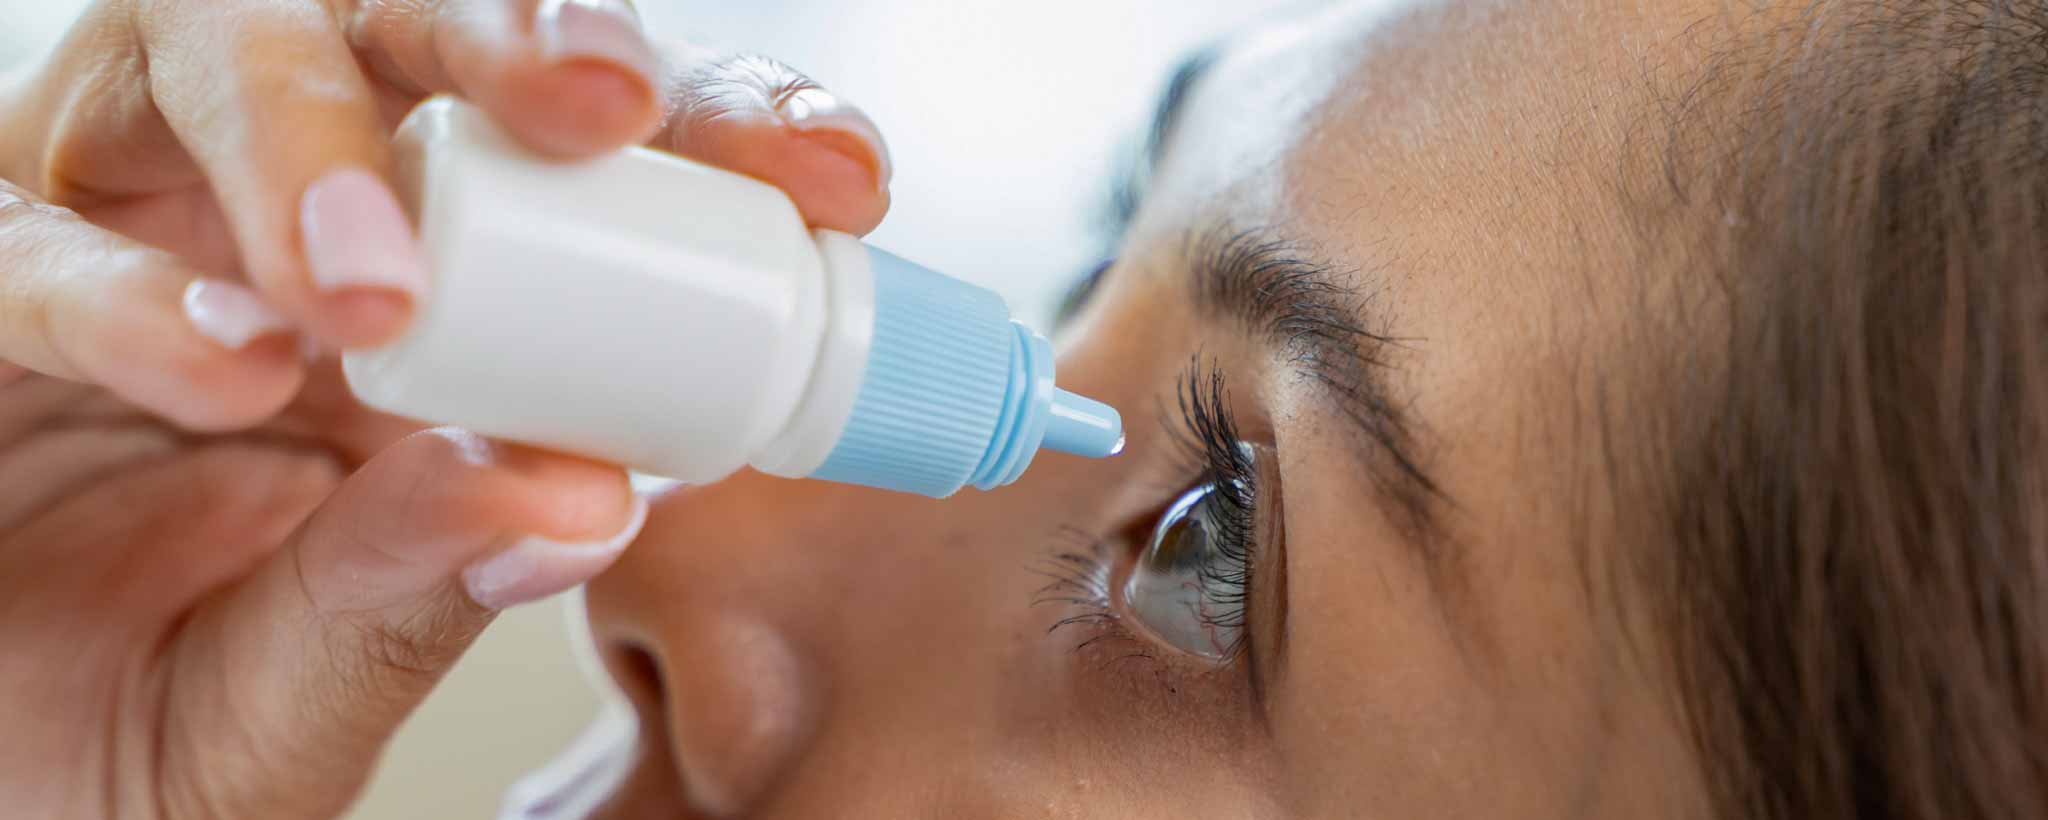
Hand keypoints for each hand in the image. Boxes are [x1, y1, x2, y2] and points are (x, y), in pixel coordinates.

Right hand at [0, 1, 891, 816]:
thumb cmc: (120, 736)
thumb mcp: (310, 692)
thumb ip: (423, 587)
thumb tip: (583, 496)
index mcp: (420, 297)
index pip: (585, 159)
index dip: (712, 135)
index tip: (837, 179)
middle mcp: (270, 218)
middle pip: (400, 24)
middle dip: (519, 34)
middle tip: (607, 104)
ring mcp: (107, 221)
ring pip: (204, 45)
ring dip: (313, 138)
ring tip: (380, 291)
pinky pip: (16, 240)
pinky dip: (118, 291)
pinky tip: (228, 364)